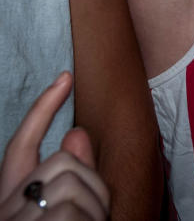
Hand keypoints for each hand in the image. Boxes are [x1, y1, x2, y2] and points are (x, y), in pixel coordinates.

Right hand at [0, 72, 109, 219]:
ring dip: (94, 209)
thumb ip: (76, 174)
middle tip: (92, 216)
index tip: (65, 77)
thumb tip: (75, 132)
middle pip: (62, 161)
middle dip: (91, 184)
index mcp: (13, 200)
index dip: (43, 109)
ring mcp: (13, 220)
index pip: (21, 146)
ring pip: (70, 183)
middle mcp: (6, 209)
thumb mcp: (73, 208)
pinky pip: (71, 211)